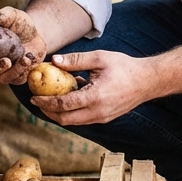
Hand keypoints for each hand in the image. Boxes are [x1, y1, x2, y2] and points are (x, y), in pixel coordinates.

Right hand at [0, 6, 46, 85]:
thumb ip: (6, 15)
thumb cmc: (19, 23)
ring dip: (14, 71)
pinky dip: (24, 71)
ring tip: (25, 59)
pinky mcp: (16, 76)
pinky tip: (30, 59)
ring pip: (3, 78)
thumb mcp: (14, 15)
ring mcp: (3, 70)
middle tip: (6, 61)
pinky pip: (18, 79)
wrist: (36, 34)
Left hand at [31, 50, 149, 126]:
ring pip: (73, 122)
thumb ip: (76, 60)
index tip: (34, 97)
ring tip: (49, 100)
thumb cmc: (124, 67)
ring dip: (59, 114)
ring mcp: (102, 118)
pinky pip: (82, 119)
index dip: (46, 102)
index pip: (63, 104)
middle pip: (65, 120)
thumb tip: (54, 61)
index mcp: (95, 97)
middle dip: (48, 112)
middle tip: (38, 101)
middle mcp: (98, 112)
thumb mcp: (99, 58)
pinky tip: (68, 98)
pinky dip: (71, 112)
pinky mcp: (105, 118)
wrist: (148, 81)